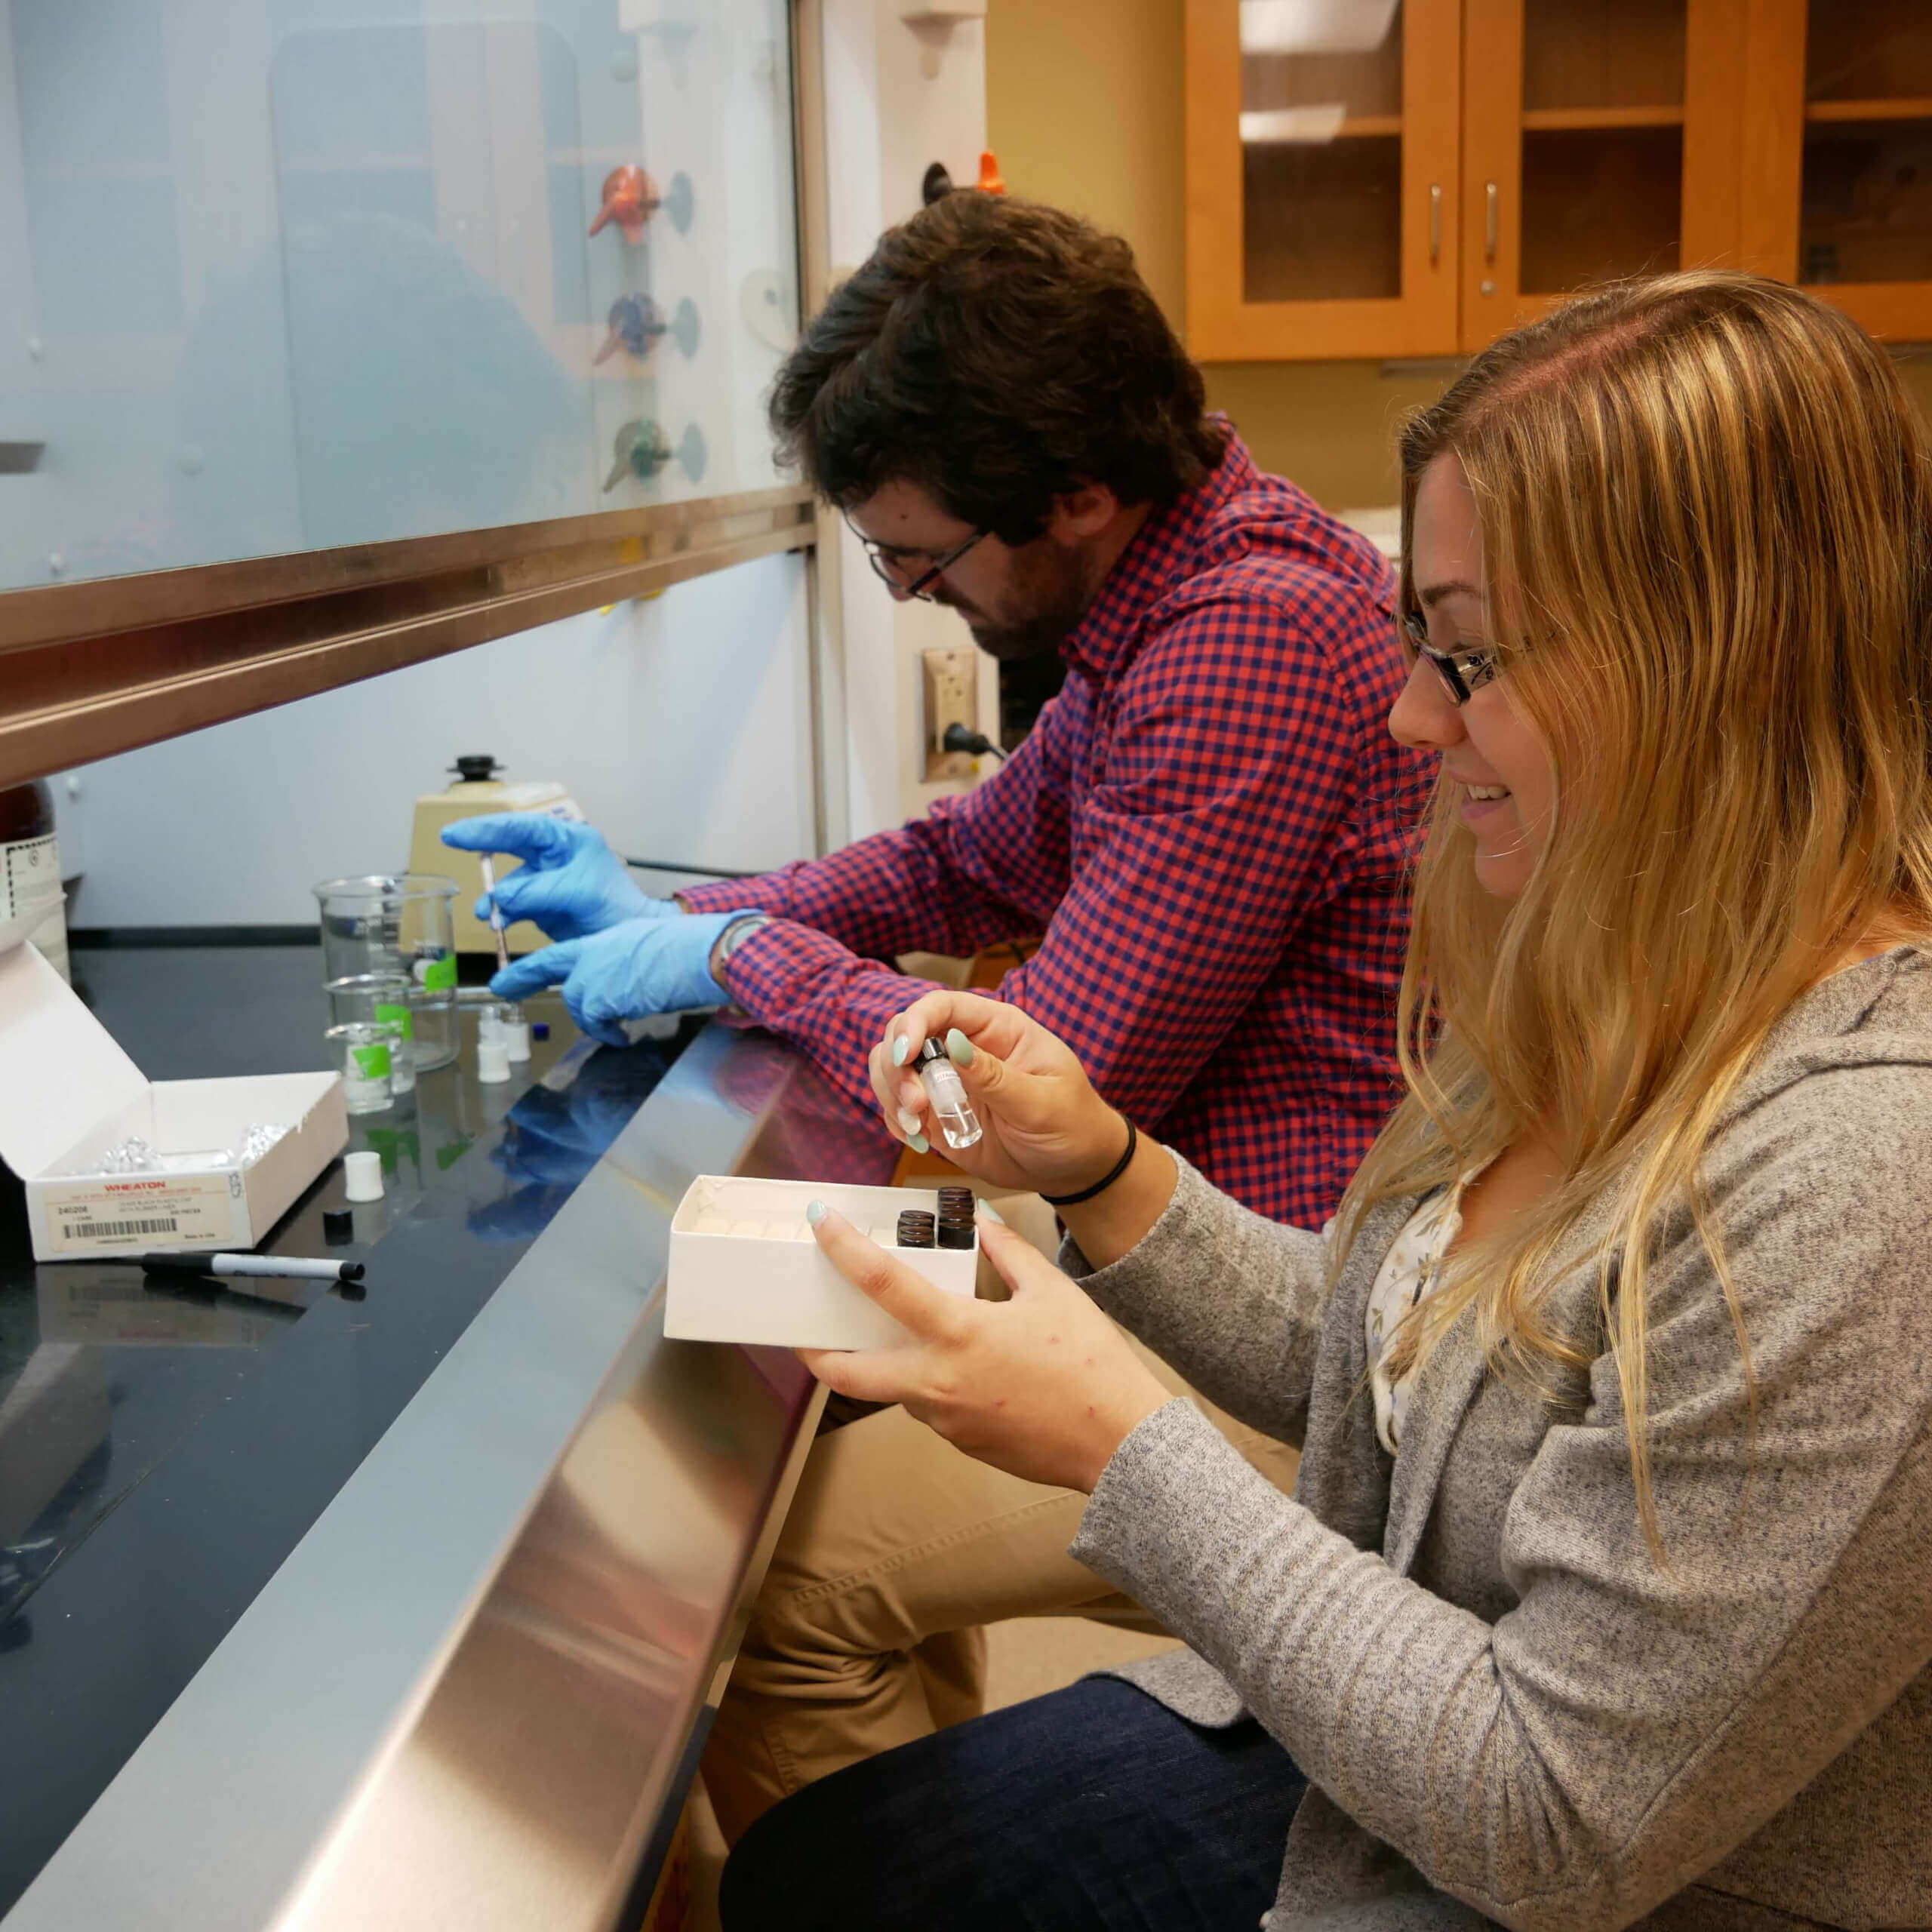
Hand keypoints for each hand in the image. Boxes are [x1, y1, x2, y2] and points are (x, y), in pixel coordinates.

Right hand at [440, 814, 673, 940]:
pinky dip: (504, 915)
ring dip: (494, 898)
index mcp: (567, 840)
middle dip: (482, 845)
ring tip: (486, 915)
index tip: (456, 833)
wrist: (630, 939)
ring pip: (509, 882)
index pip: (522, 828)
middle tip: (450, 840)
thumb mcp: (578, 892)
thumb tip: (500, 897)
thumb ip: (537, 891)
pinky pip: (514, 906)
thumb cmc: (616, 906)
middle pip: (510, 845)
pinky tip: (498, 925)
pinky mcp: (542, 905)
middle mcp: (554, 856)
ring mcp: (546, 881)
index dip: (488, 828)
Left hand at [491, 912, 740, 1042]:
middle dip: (521, 978)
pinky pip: (596, 1023)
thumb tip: (631, 985)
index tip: (509, 975)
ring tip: (616, 1029)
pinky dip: (608, 1034)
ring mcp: (595, 973)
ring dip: (595, 1020)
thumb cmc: (692, 949)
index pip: (563, 952)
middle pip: (552, 968)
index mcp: (608, 938)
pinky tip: (622, 1036)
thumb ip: (630, 963)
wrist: (700, 953)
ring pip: (579, 1004)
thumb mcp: (653, 948)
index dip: (534, 965)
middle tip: (501, 989)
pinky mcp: (601, 996)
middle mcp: (596, 951)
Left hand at [797, 1207, 1172, 1492]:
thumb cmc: (1092, 1365)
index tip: (820, 1220)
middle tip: (808, 1326)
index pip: (880, 1283)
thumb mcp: (1053, 1293)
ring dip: (885, 1363)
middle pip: (847, 1373)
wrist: (1120, 1446)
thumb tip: (984, 1223)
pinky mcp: (962, 1443)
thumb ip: (1010, 1253)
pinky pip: (931, 1406)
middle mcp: (937, 1381)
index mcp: (958, 1334)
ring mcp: (945, 1420)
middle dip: (816, 1350)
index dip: (842, 1248)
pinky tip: (962, 1365)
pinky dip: (929, 1381)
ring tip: (901, 1333)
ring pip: (893, 1388)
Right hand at [867, 990, 1127, 1197]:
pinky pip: (898, 1106)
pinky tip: (917, 1140)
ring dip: (892, 1094)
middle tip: (916, 1105)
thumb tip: (954, 1043)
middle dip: (896, 1066)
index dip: (914, 1023)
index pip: (942, 1006)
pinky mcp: (937, 1114)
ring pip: (892, 1067)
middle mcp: (964, 1047)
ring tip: (917, 1126)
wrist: (1074, 1168)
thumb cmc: (1072, 1124)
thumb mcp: (1042, 1103)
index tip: (904, 1054)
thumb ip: (997, 1077)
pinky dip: (896, 1121)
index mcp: (997, 1028)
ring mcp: (947, 1080)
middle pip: (904, 1033)